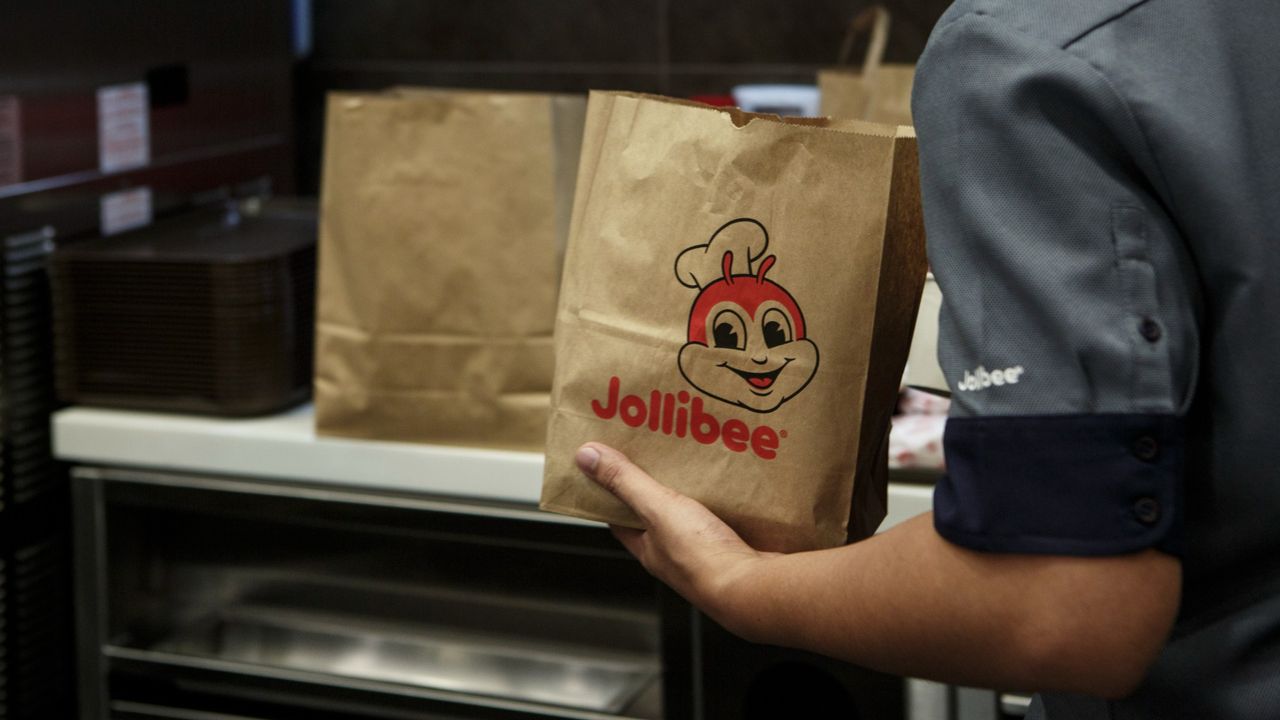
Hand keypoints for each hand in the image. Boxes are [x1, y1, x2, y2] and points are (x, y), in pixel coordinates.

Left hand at [574, 442, 775, 618]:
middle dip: (658, 487)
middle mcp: (674, 554)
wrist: (753, 588)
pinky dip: (725, 501)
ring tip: (698, 462)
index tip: (610, 467)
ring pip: (694, 515)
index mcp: (649, 548)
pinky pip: (725, 518)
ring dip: (695, 492)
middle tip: (659, 455)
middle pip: (659, 515)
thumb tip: (586, 458)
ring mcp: (705, 553)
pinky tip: (732, 485)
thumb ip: (625, 482)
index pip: (620, 518)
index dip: (613, 493)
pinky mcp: (733, 549)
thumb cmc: (703, 560)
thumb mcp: (657, 509)